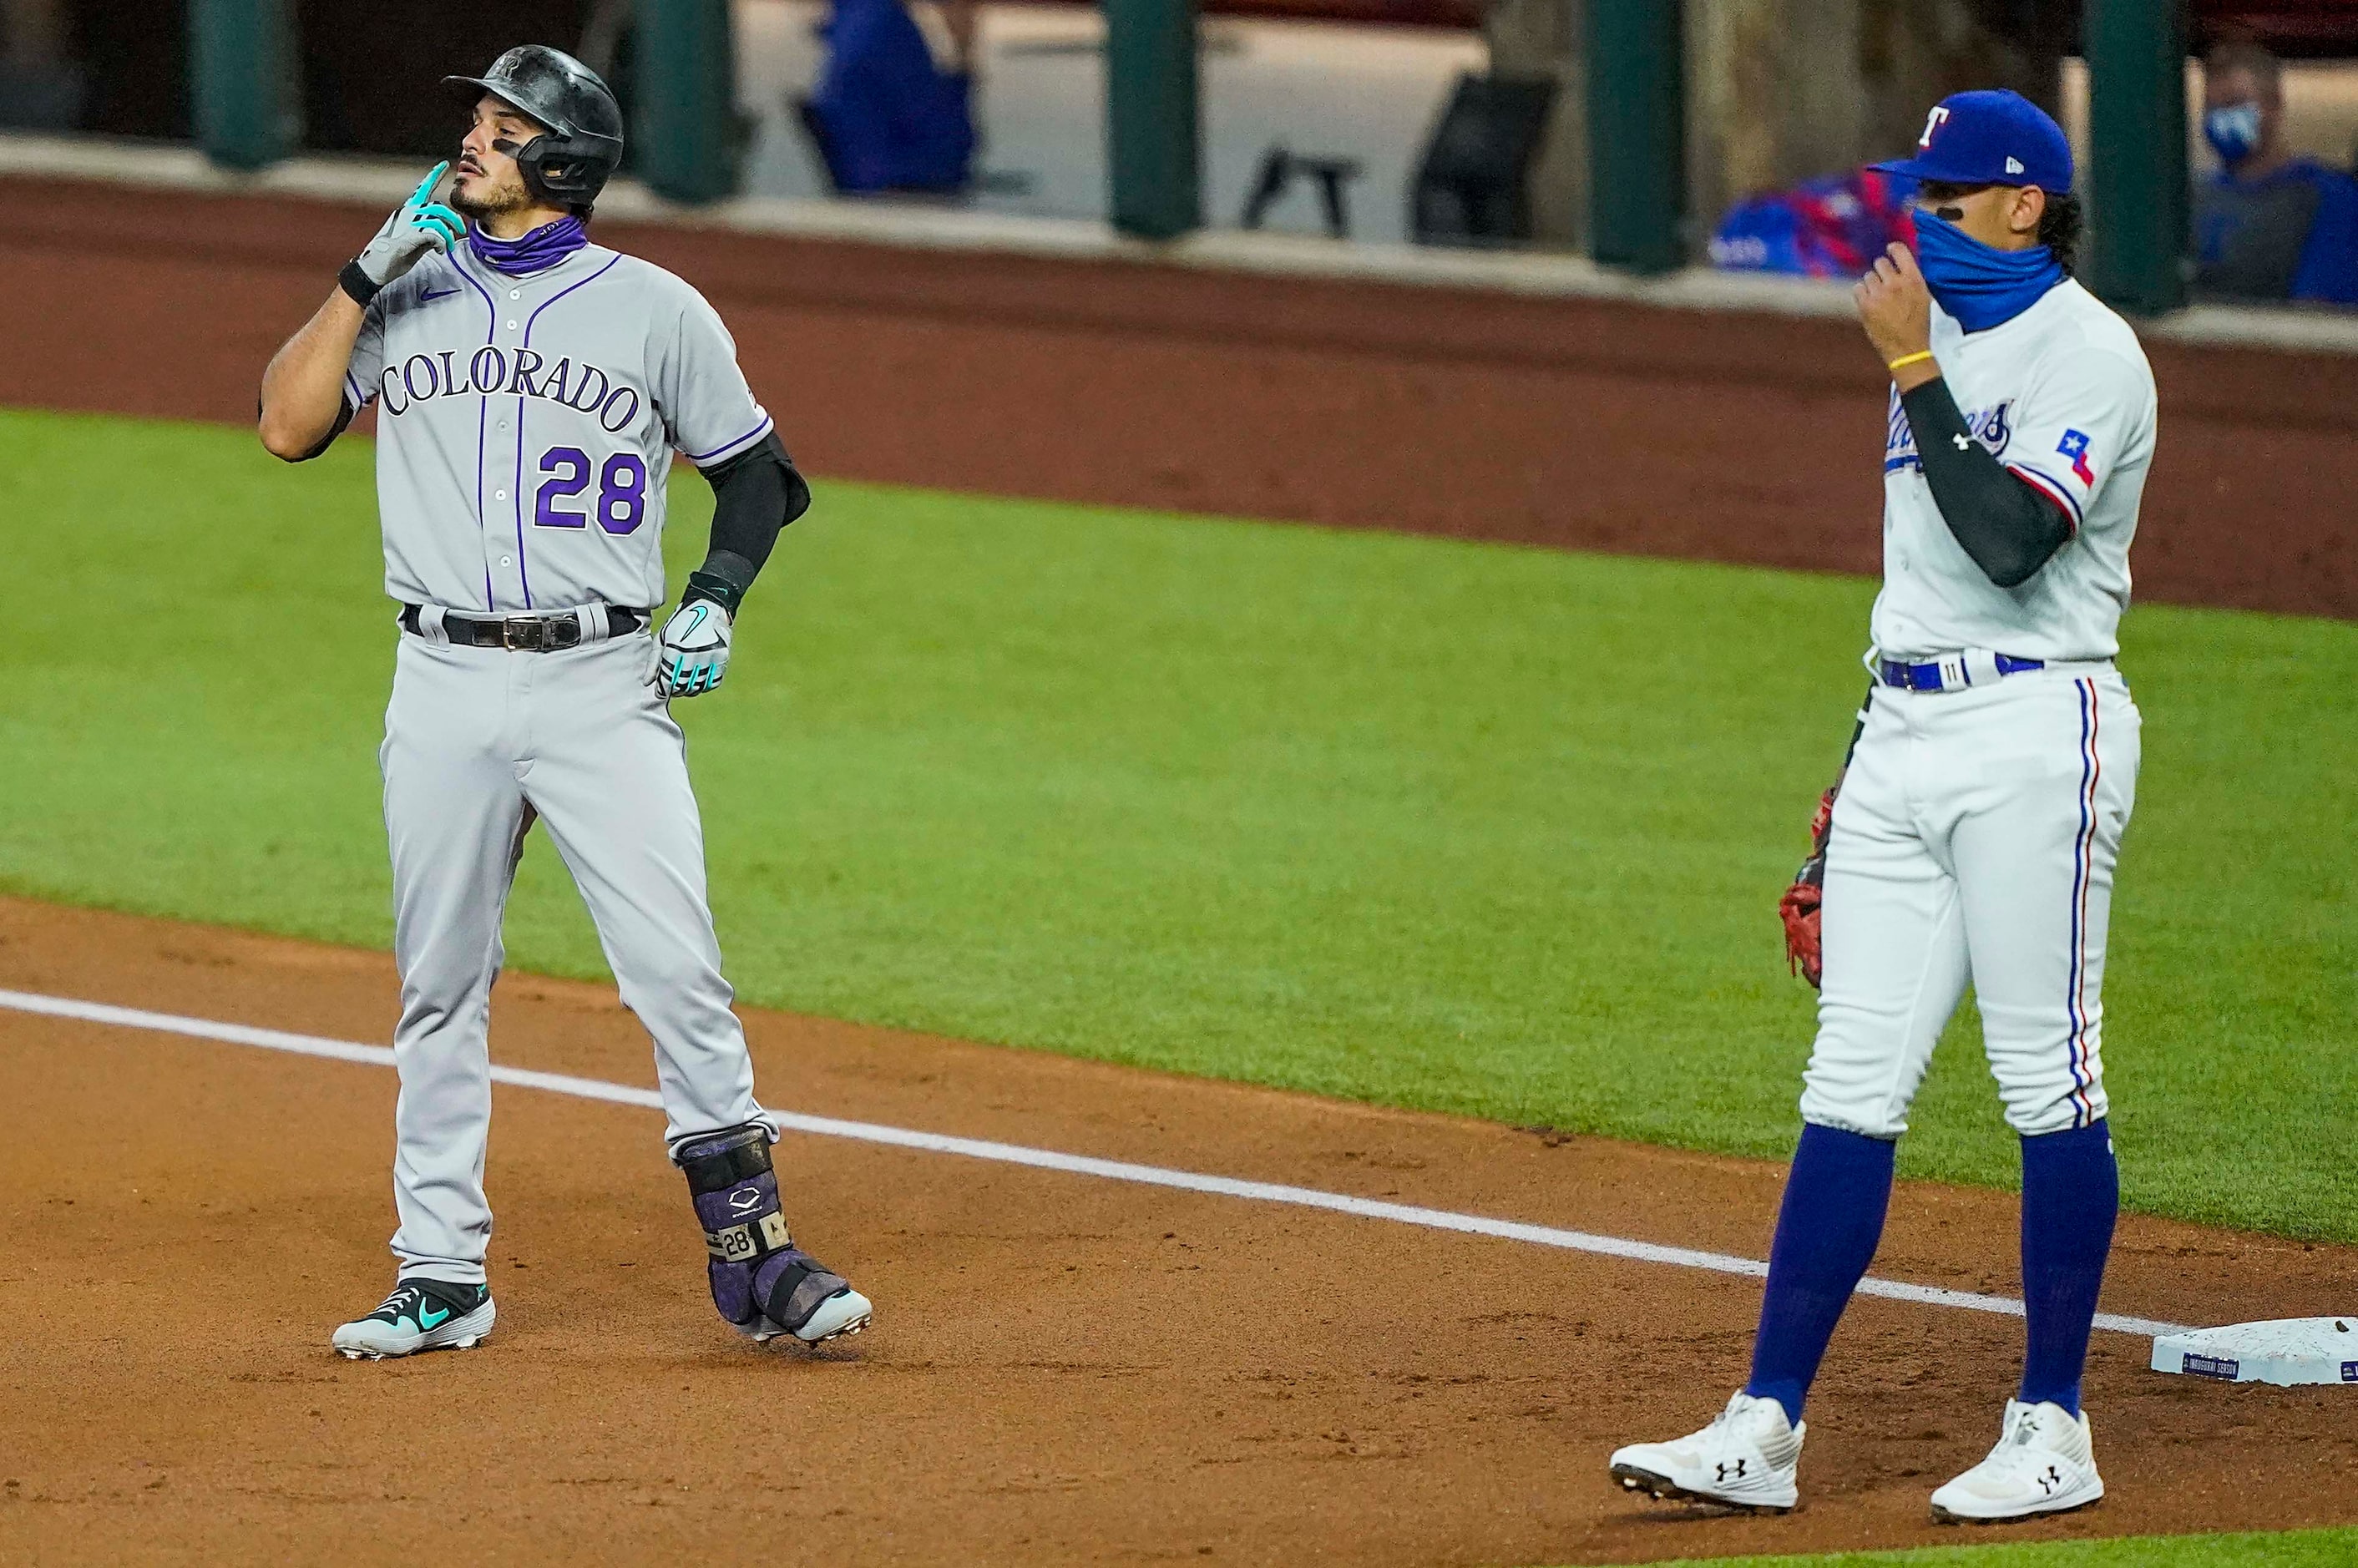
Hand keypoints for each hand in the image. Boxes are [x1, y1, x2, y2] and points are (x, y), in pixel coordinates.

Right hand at [355, 163, 463, 287]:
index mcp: (407, 211)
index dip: (433, 176)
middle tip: (460, 231)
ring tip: (448, 247)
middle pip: (438, 206)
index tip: (444, 164)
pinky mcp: (410, 237)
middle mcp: (407, 213)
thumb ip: (426, 232)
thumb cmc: (393, 256)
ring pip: (438, 220)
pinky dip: (442, 243)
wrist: (374, 268)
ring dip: (448, 235)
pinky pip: (435, 234)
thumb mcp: (413, 240)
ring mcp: (407, 224)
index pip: (422, 189)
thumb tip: (441, 232)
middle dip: (454, 218)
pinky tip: (441, 251)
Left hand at [654, 598, 732, 698]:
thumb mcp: (662, 638)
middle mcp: (693, 654)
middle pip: (682, 685)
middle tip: (672, 688)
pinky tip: (698, 681)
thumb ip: (654, 662)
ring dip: (689, 690)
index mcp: (676, 648)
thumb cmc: (681, 623)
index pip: (668, 679)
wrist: (708, 608)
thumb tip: (647, 682)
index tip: (660, 692)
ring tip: (684, 685)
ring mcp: (709, 657)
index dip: (662, 689)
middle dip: (675, 690)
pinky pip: (713, 682)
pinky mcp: (722, 658)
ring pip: (697, 686)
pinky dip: (704, 686)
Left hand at [1854, 242, 1935, 382]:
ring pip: (1868, 276)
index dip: (1893, 248)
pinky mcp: (1866, 305)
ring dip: (1871, 284)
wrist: (1908, 349)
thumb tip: (1899, 266)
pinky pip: (1857, 288)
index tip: (1889, 249)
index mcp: (1914, 279)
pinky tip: (1868, 302)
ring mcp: (1880, 293)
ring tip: (1878, 298)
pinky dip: (1861, 294)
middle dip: (1880, 271)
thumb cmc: (1918, 325)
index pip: (1900, 251)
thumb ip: (1910, 280)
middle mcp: (1896, 283)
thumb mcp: (1923, 297)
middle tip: (1883, 283)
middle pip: (1880, 263)